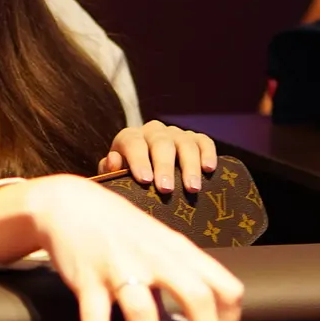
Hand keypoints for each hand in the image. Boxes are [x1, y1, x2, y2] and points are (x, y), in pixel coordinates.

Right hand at [25, 175, 243, 320]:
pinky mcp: (87, 280)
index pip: (226, 286)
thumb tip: (200, 318)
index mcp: (179, 250)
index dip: (230, 320)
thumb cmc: (121, 227)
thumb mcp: (160, 240)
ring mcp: (121, 268)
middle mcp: (155, 258)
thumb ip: (180, 270)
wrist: (70, 204)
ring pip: (144, 315)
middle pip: (197, 298)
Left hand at [98, 120, 217, 193]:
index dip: (138, 160)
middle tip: (166, 188)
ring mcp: (175, 134)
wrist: (147, 173)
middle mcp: (153, 131)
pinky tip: (209, 169)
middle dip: (164, 166)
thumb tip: (114, 161)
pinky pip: (203, 141)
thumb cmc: (129, 179)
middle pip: (161, 143)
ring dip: (189, 165)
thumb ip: (110, 169)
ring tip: (192, 188)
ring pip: (185, 142)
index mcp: (130, 138)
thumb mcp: (115, 175)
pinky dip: (207, 153)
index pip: (132, 142)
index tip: (145, 180)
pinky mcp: (195, 139)